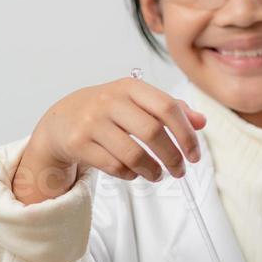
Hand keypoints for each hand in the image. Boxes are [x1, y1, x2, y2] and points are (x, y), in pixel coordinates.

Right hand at [13, 78, 206, 204]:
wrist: (60, 120)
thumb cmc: (108, 111)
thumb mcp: (137, 101)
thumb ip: (170, 108)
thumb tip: (201, 121)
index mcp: (130, 87)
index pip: (167, 108)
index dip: (186, 134)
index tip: (195, 154)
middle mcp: (110, 101)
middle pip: (153, 132)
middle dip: (172, 156)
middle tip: (180, 170)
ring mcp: (91, 122)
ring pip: (133, 153)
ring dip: (152, 170)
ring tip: (159, 175)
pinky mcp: (78, 143)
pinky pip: (113, 166)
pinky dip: (130, 174)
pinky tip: (135, 173)